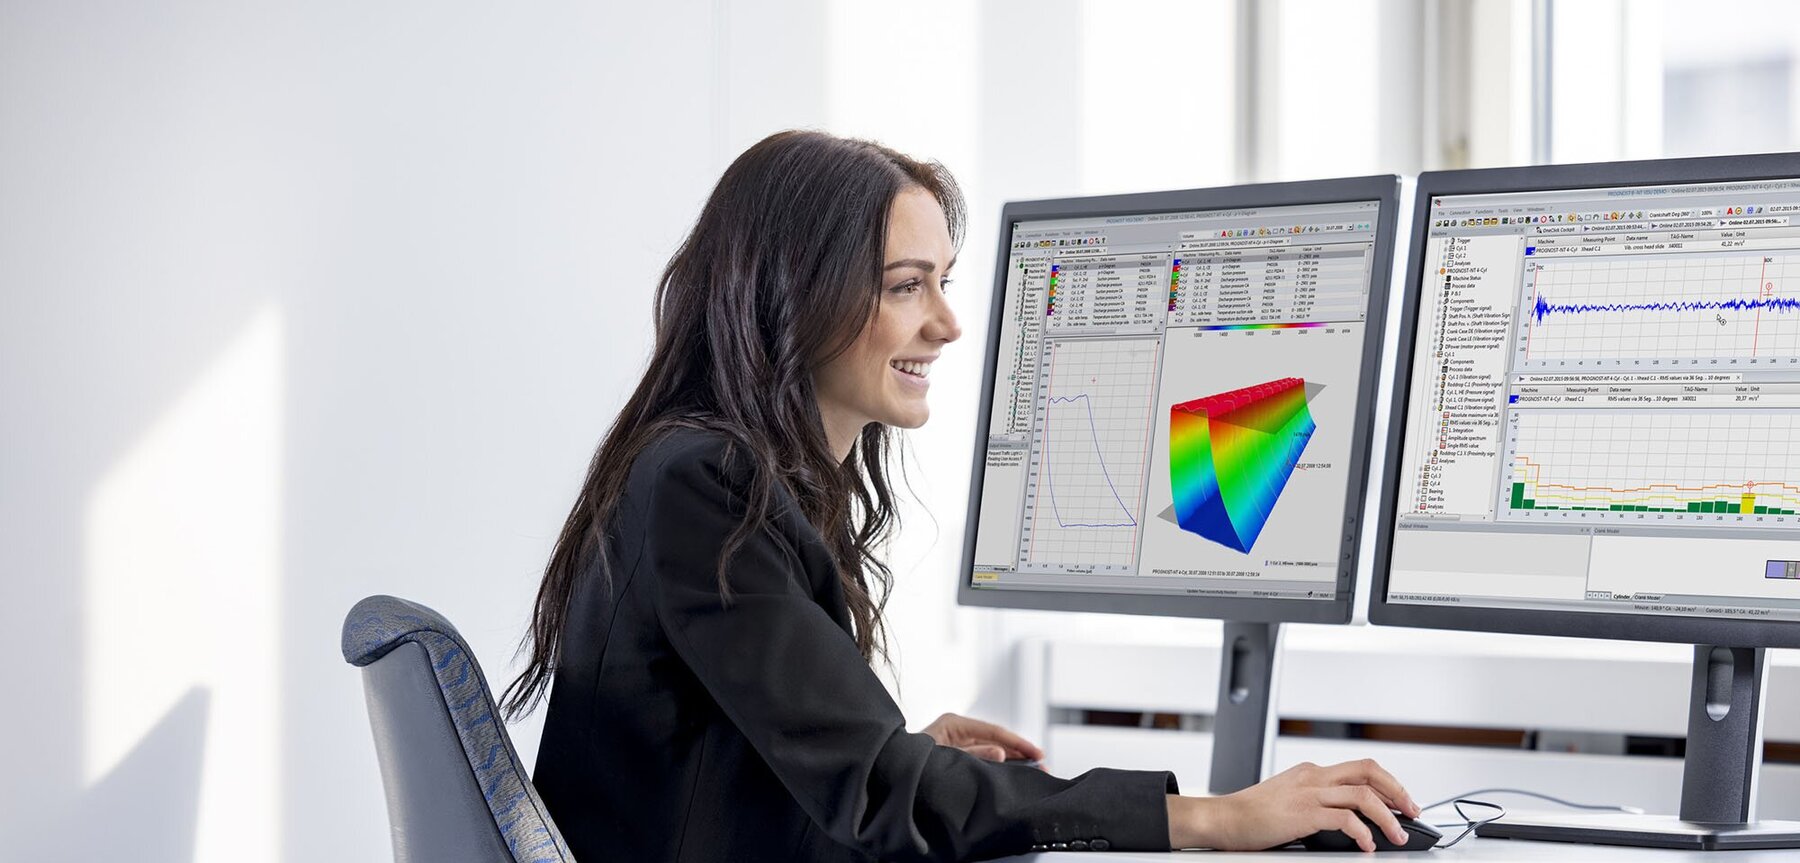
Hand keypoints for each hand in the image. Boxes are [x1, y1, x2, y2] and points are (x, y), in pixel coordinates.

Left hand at [920, 712, 1044, 762]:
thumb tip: (1000, 753)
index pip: (994, 731)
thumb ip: (974, 755)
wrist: (889, 771)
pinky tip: (1015, 773)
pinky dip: (1000, 766)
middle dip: (1020, 753)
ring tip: (1035, 771)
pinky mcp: (957, 757)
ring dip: (1013, 761)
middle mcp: (958, 730)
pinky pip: (984, 760)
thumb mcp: (944, 756)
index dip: (1018, 743)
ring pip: (993, 750)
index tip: (1037, 753)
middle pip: (997, 740)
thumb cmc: (911, 761)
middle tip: (1042, 765)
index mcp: (954, 723)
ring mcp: (958, 743)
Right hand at [1166, 759, 1421, 851]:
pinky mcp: (1304, 813)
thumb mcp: (1286, 799)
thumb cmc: (1250, 815)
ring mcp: (1309, 792)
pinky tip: (1367, 846)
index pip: (1359, 769)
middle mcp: (1313, 776)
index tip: (1401, 802)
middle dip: (1398, 791)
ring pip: (1364, 795)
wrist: (1223, 818)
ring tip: (1397, 836)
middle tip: (1412, 811)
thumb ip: (1313, 801)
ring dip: (1388, 817)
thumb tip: (1344, 818)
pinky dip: (1363, 833)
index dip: (1387, 784)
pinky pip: (1345, 819)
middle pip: (1369, 771)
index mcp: (1310, 772)